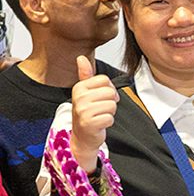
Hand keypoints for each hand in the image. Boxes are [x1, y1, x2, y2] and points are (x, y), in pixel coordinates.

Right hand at [70, 55, 118, 171]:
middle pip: (110, 92)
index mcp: (79, 87)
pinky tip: (99, 124)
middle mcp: (79, 98)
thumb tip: (81, 58)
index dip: (108, 89)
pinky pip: (110, 118)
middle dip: (110, 102)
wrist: (82, 137)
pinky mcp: (89, 123)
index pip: (104, 80)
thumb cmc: (86, 113)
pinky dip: (107, 122)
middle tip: (100, 109)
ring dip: (109, 112)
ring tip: (99, 116)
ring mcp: (83, 111)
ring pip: (111, 105)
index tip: (101, 97)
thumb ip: (85, 75)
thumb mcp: (85, 92)